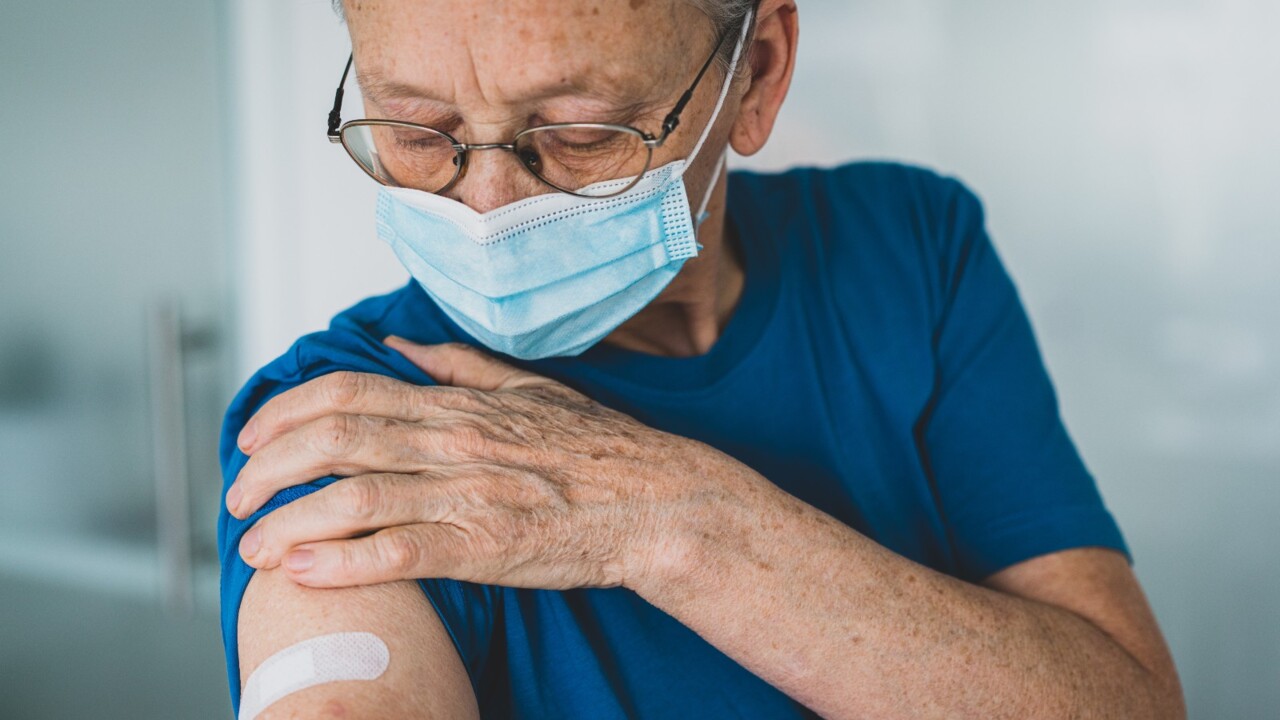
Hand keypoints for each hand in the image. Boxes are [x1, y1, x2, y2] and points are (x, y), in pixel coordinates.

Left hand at [227, 337, 747, 589]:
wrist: (657, 501)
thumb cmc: (598, 447)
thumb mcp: (529, 388)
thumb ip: (459, 366)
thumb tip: (399, 346)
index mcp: (458, 405)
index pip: (351, 393)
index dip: (288, 411)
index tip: (254, 436)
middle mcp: (454, 442)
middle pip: (336, 441)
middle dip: (270, 468)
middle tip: (238, 497)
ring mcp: (469, 494)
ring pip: (356, 496)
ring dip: (289, 521)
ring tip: (253, 546)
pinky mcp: (487, 545)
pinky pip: (401, 550)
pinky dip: (343, 562)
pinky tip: (304, 572)